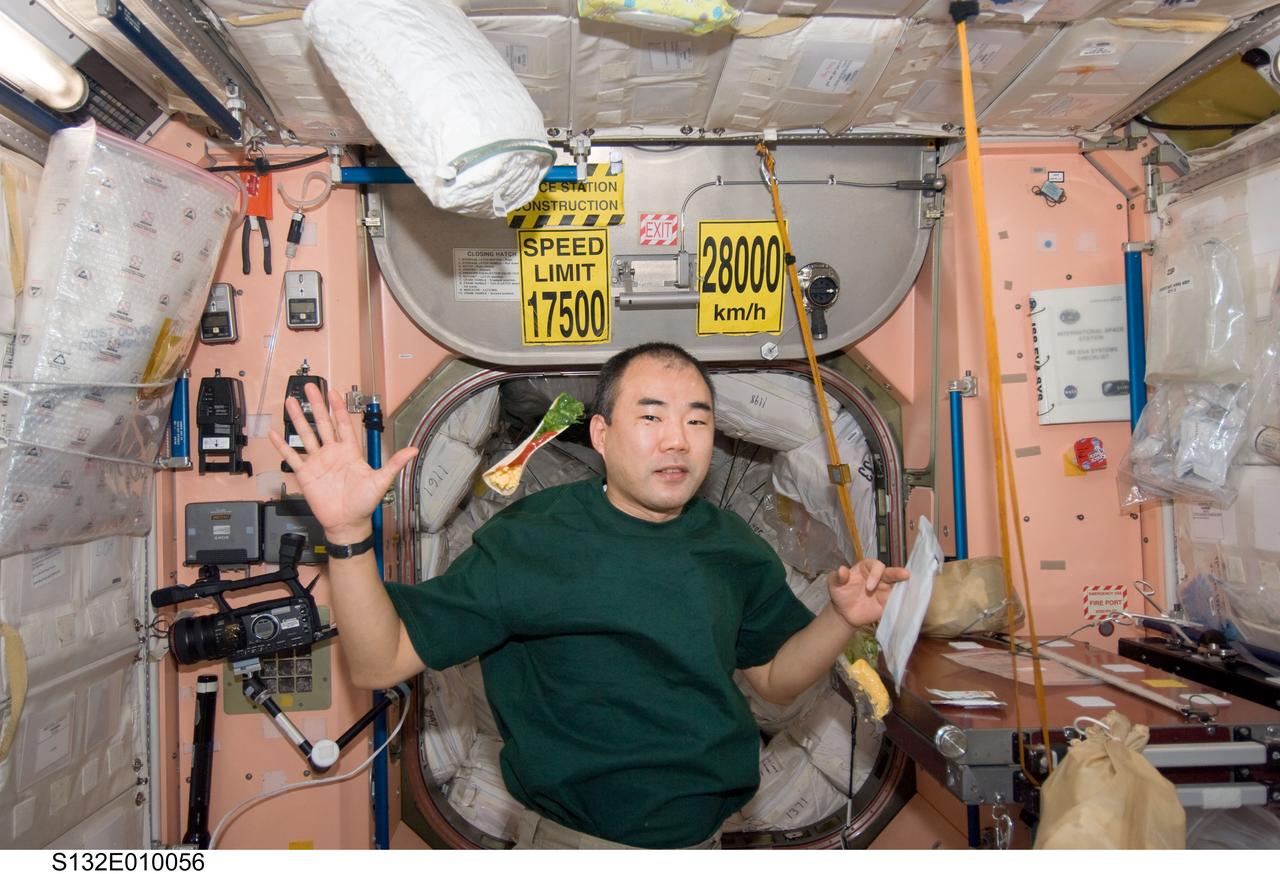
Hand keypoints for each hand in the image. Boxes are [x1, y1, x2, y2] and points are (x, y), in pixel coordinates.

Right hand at [268, 383, 417, 541]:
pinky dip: (282, 447)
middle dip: (316, 405)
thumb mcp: (381, 481)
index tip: (332, 393)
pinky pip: (292, 457)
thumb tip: (413, 450)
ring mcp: (318, 462)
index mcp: (350, 451)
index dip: (338, 408)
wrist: (348, 523)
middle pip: (323, 423)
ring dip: (298, 419)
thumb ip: (394, 463)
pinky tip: (274, 435)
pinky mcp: (305, 474)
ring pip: (306, 435)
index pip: (343, 424)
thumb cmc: (364, 503)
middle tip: (310, 387)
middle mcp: (332, 453)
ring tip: (290, 402)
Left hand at [828, 559, 909, 628]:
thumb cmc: (840, 593)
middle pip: (890, 573)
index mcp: (867, 568)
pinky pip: (896, 600)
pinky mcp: (888, 602)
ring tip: (912, 586)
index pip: (876, 566)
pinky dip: (902, 600)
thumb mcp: (834, 583)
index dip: (875, 574)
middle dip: (897, 573)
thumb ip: (837, 576)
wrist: (844, 613)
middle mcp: (879, 577)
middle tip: (905, 574)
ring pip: (897, 586)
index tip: (869, 587)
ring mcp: (885, 590)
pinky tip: (908, 601)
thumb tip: (842, 570)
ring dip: (903, 586)